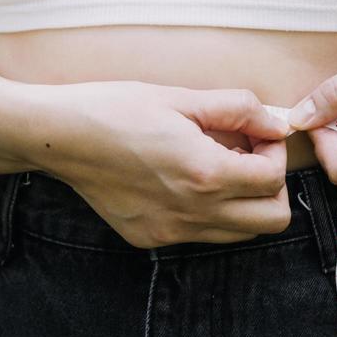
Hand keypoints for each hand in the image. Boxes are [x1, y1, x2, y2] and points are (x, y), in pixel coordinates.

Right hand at [43, 81, 293, 247]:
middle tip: (249, 156)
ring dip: (245, 202)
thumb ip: (238, 110)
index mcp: (205, 173)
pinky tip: (185, 180)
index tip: (257, 134)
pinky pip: (202, 235)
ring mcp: (171, 231)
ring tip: (218, 166)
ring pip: (241, 233)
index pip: (274, 179)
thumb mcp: (181, 97)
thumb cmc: (116, 109)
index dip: (275, 152)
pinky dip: (210, 211)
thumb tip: (276, 124)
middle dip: (272, 186)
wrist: (59, 137)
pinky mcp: (152, 238)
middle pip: (272, 221)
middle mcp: (193, 212)